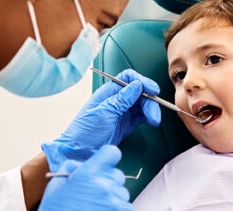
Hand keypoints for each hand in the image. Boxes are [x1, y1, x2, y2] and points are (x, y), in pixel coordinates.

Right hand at [38, 145, 131, 210]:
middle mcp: (103, 185)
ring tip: (96, 204)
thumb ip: (73, 167)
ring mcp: (112, 201)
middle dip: (108, 181)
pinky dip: (118, 208)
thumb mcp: (58, 182)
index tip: (104, 164)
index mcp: (88, 172)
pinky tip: (103, 209)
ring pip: (122, 192)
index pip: (112, 153)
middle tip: (94, 191)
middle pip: (117, 174)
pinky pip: (126, 206)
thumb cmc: (56, 208)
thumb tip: (83, 165)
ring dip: (113, 197)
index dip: (108, 158)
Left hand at [42, 69, 161, 170]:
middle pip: (138, 92)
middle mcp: (115, 100)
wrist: (78, 154)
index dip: (142, 81)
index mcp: (107, 92)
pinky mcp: (125, 124)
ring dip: (151, 110)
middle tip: (154, 113)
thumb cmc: (84, 132)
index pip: (128, 78)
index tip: (153, 90)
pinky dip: (148, 117)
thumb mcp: (104, 113)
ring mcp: (121, 112)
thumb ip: (121, 99)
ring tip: (154, 121)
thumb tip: (137, 85)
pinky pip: (140, 116)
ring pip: (141, 104)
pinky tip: (152, 121)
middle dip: (149, 100)